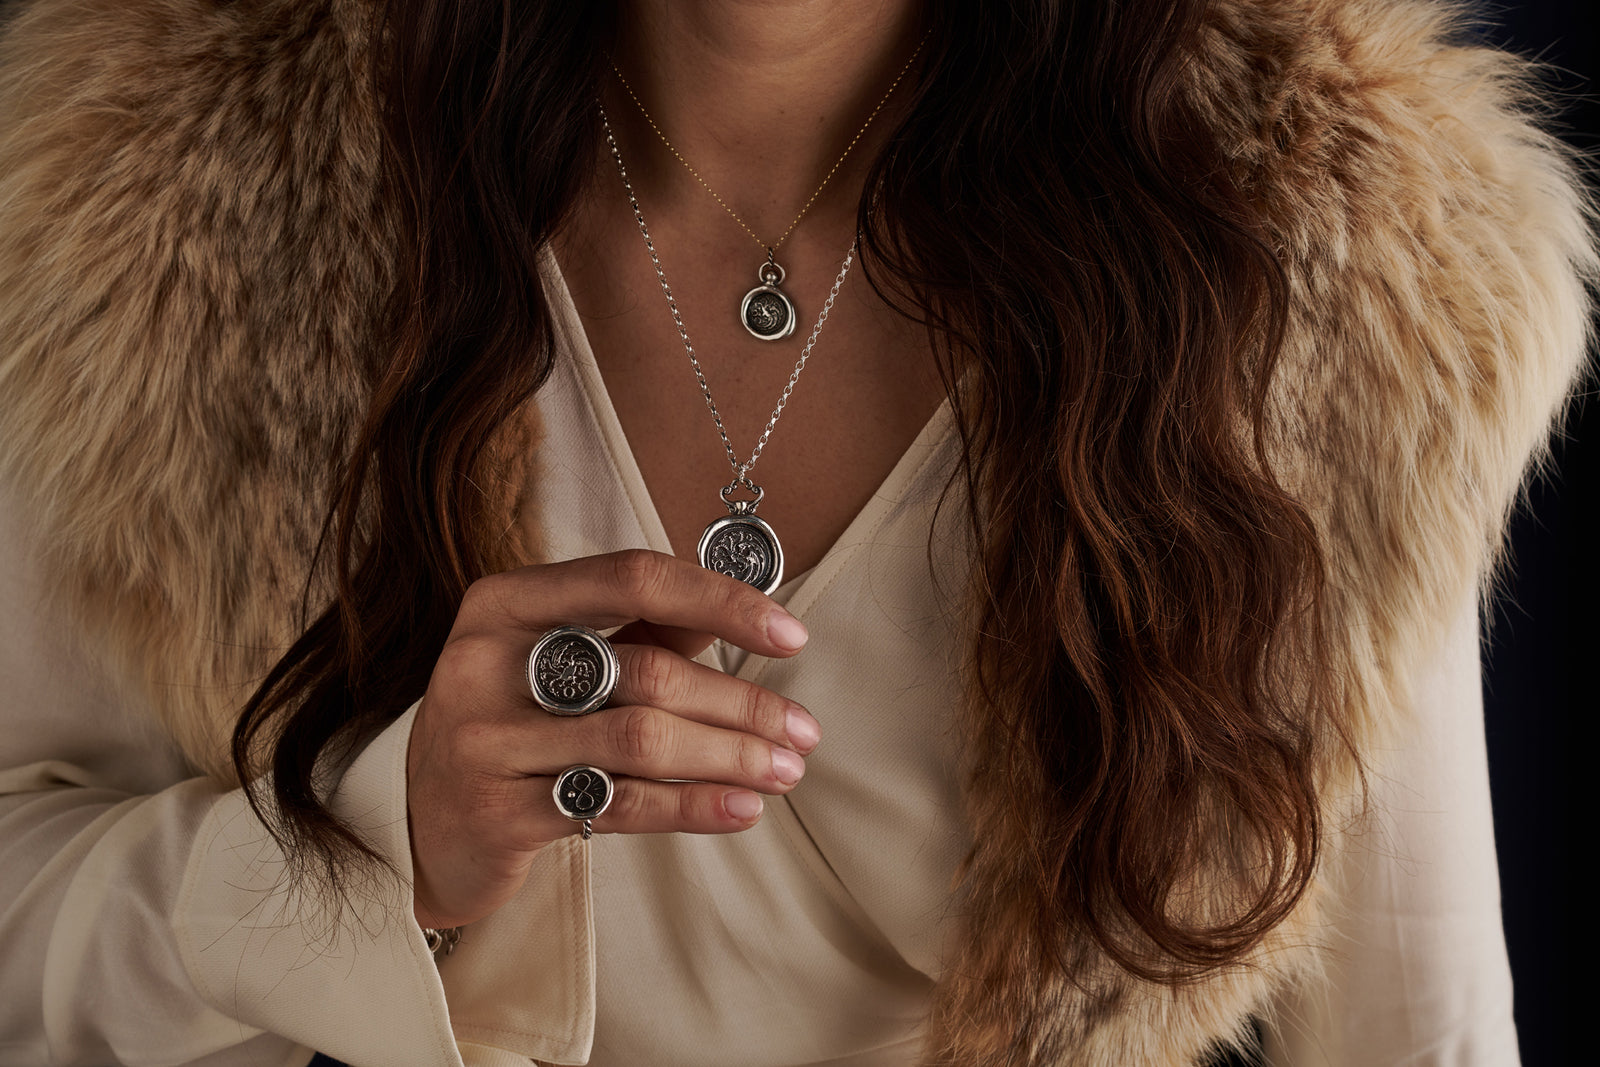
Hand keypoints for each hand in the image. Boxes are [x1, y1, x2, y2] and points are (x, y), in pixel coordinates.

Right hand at [406, 549, 818, 928]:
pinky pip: (619, 804)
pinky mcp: (498, 813)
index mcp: (505, 602)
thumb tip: (750, 606)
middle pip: (647, 670)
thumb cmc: (515, 722)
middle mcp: (484, 661)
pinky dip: (692, 806)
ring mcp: (486, 740)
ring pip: (641, 740)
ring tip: (785, 771)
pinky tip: (742, 809)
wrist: (428, 827)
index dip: (721, 600)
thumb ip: (644, 629)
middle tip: (804, 732)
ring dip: (729, 757)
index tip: (791, 635)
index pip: (632, 577)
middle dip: (741, 703)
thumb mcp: (563, 659)